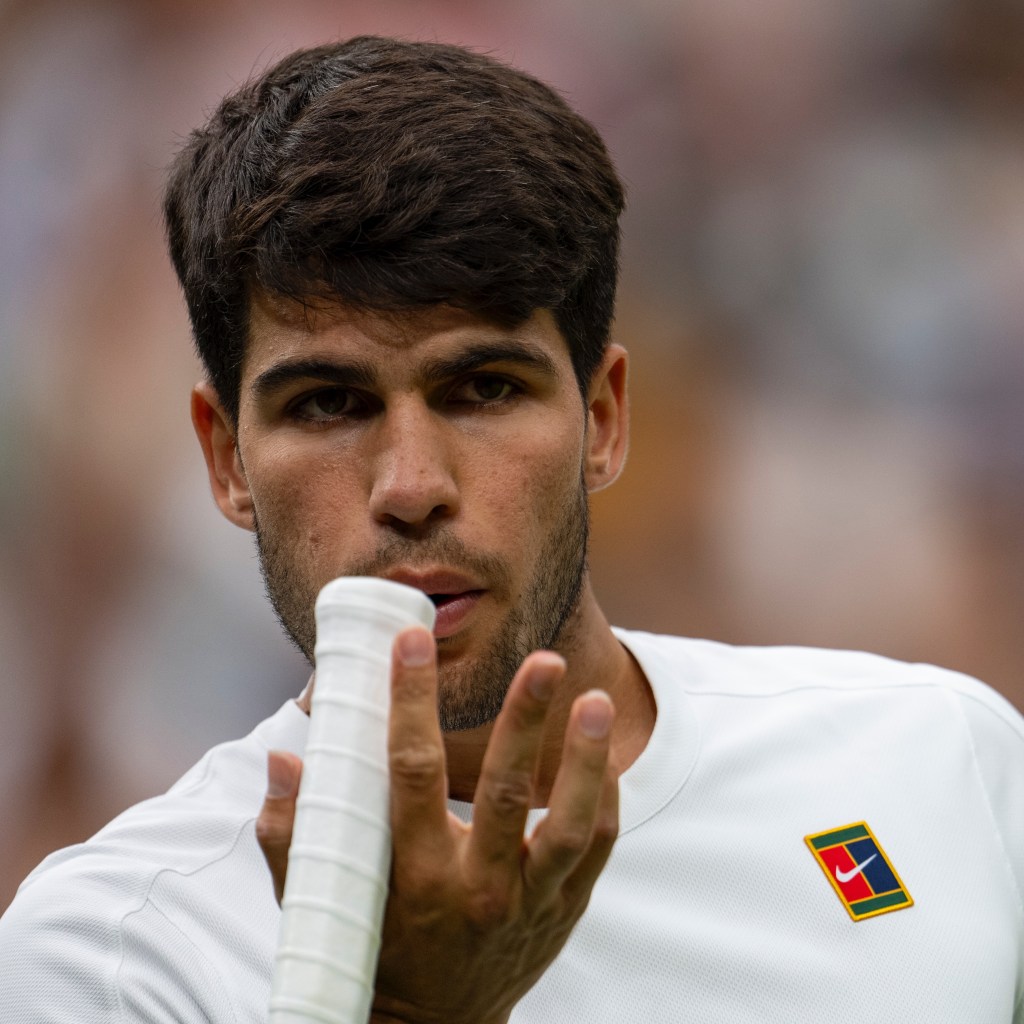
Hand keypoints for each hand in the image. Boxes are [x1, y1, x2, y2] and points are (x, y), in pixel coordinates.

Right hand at [257, 626, 618, 1023]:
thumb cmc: (375, 949)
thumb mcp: (324, 903)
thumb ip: (293, 835)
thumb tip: (284, 760)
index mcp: (415, 876)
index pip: (411, 774)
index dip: (410, 703)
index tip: (409, 644)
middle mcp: (478, 889)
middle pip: (503, 794)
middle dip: (524, 720)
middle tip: (544, 661)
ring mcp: (530, 902)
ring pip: (568, 826)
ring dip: (584, 760)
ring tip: (594, 700)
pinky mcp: (565, 908)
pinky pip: (595, 846)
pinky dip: (603, 794)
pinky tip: (602, 749)